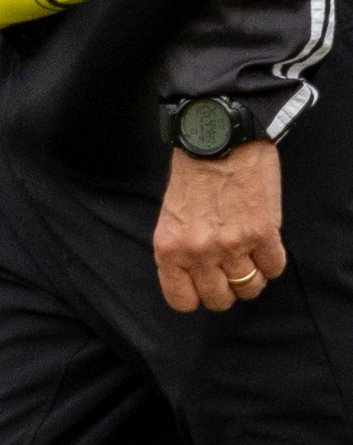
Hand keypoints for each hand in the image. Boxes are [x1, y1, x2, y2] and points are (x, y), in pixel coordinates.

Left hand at [156, 136, 286, 312]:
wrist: (219, 143)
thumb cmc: (192, 177)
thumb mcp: (171, 219)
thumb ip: (179, 251)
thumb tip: (195, 278)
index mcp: (169, 251)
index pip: (182, 300)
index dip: (197, 297)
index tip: (206, 286)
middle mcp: (198, 253)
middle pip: (219, 300)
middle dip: (227, 290)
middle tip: (232, 272)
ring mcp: (231, 245)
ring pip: (250, 287)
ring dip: (253, 277)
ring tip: (251, 259)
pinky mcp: (262, 233)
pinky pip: (274, 268)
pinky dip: (273, 261)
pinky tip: (266, 246)